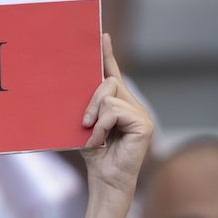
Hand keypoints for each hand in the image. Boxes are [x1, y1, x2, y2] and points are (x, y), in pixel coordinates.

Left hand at [80, 34, 152, 197]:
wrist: (105, 180)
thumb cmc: (95, 155)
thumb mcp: (86, 126)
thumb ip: (87, 108)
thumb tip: (74, 88)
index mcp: (119, 105)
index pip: (113, 75)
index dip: (107, 55)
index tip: (102, 36)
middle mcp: (133, 106)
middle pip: (108, 83)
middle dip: (90, 101)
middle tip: (83, 123)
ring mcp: (141, 114)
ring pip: (109, 97)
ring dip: (95, 118)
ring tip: (93, 138)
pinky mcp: (144, 124)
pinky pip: (114, 112)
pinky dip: (102, 127)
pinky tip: (100, 142)